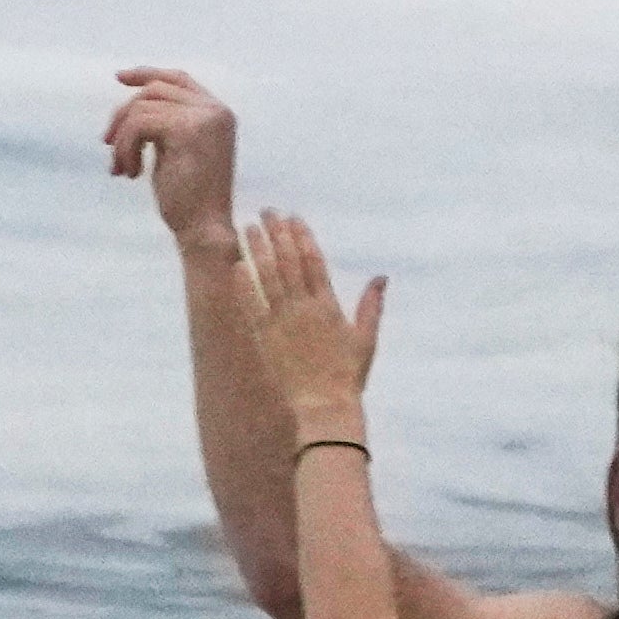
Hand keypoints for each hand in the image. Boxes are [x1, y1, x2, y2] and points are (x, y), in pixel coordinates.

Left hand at [106, 66, 237, 249]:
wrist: (203, 229)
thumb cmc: (189, 198)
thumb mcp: (177, 151)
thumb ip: (167, 123)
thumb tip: (132, 106)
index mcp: (217, 113)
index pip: (177, 78)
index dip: (147, 74)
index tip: (119, 77)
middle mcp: (215, 110)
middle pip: (155, 90)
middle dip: (123, 114)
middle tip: (108, 144)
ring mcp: (204, 118)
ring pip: (142, 107)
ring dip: (122, 139)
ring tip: (122, 168)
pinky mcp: (187, 130)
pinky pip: (139, 123)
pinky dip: (126, 147)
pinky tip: (130, 173)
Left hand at [240, 211, 385, 430]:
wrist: (325, 407)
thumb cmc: (348, 376)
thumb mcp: (366, 339)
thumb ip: (371, 306)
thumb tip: (381, 278)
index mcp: (328, 306)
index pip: (313, 261)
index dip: (302, 236)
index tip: (293, 217)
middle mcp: (304, 308)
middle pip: (287, 261)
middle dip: (277, 233)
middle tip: (266, 212)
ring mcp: (283, 321)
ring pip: (267, 276)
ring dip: (257, 249)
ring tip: (248, 228)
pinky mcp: (266, 337)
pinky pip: (252, 305)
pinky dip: (243, 284)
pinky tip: (236, 264)